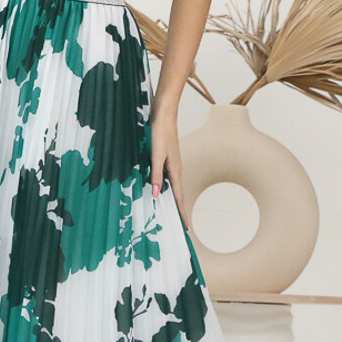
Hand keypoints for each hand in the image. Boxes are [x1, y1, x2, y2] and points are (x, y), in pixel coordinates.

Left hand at [149, 107, 190, 230]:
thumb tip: (156, 195)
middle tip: (180, 226)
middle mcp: (175, 169)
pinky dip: (165, 188)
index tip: (186, 228)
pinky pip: (167, 178)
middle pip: (178, 195)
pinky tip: (160, 189)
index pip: (179, 197)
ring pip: (172, 187)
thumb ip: (155, 175)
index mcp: (175, 171)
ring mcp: (171, 164)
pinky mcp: (166, 158)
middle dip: (179, 211)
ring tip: (171, 213)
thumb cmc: (160, 133)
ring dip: (172, 200)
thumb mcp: (155, 155)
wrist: (164, 114)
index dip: (182, 213)